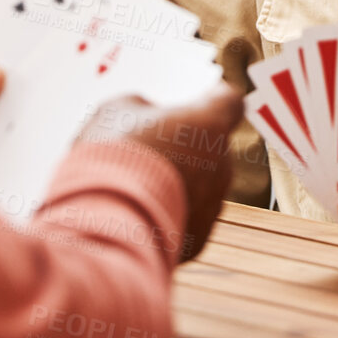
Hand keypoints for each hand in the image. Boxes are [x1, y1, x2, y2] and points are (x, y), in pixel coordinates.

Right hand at [83, 85, 244, 262]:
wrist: (107, 223)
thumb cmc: (114, 155)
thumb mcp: (116, 112)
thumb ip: (141, 108)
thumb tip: (147, 116)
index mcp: (209, 123)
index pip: (229, 101)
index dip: (211, 100)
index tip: (193, 102)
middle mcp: (222, 163)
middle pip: (211, 147)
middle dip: (186, 145)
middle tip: (149, 147)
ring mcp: (213, 204)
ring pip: (200, 185)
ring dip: (176, 182)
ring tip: (135, 186)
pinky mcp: (199, 238)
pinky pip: (187, 217)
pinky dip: (167, 214)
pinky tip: (136, 214)